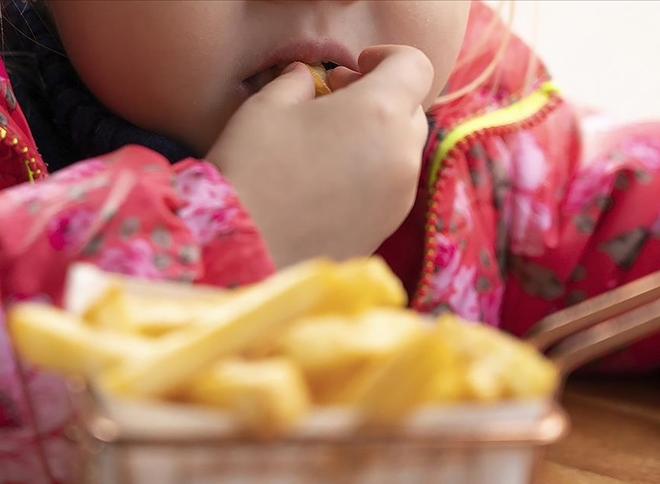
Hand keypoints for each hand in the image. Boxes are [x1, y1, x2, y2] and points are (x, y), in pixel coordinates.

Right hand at [207, 45, 432, 267]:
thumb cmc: (252, 168)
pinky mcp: (386, 229)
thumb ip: (296, 82)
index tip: (355, 67)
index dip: (388, 56)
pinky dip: (370, 174)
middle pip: (411, 110)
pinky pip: (390, 188)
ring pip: (402, 152)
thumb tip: (305, 78)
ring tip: (329, 142)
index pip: (415, 66)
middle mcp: (401, 156)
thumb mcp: (267, 107)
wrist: (244, 250)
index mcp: (379, 113)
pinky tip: (328, 181)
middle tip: (336, 99)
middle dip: (380, 97)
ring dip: (376, 138)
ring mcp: (399, 198)